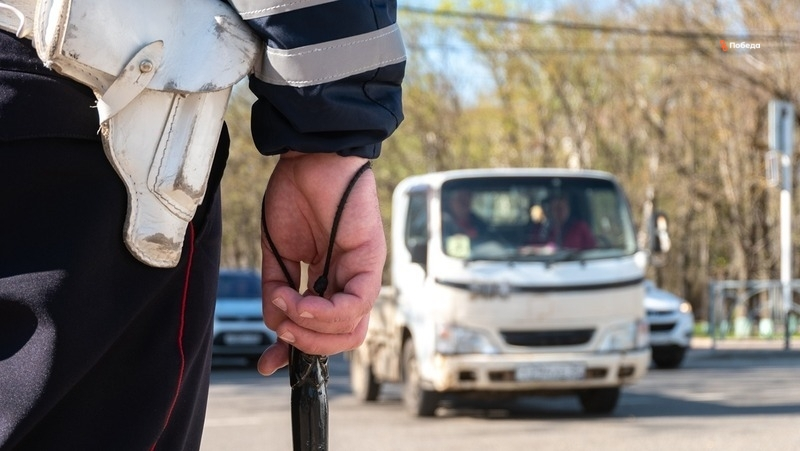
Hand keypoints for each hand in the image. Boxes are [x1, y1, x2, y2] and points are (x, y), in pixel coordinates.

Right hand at [257, 152, 384, 375]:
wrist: (307, 156)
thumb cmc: (295, 195)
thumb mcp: (277, 254)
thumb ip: (278, 291)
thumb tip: (276, 324)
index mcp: (330, 281)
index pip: (323, 330)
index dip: (296, 350)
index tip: (268, 362)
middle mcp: (351, 280)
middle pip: (343, 338)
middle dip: (308, 346)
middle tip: (281, 333)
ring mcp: (364, 271)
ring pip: (352, 329)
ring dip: (311, 329)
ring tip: (285, 307)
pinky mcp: (372, 259)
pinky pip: (355, 303)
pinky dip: (323, 312)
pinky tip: (298, 300)